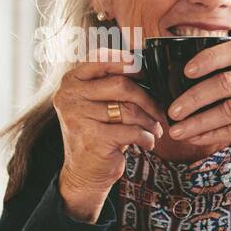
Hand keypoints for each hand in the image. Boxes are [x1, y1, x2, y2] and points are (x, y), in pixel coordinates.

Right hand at [53, 49, 166, 221]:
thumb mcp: (99, 104)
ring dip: (150, 121)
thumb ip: (112, 84)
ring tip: (155, 129)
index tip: (145, 69)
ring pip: (130, 109)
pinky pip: (132, 130)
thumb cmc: (99, 132)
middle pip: (122, 84)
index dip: (127, 61)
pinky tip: (148, 142)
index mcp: (71, 81)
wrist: (84, 172)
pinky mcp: (93, 137)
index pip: (101, 59)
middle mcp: (70, 96)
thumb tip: (146, 66)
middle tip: (160, 111)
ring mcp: (79, 116)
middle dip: (148, 98)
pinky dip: (147, 137)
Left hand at [164, 42, 230, 152]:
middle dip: (194, 98)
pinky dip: (214, 135)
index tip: (186, 71)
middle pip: (227, 83)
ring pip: (229, 110)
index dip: (208, 59)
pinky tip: (197, 138)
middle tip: (173, 111)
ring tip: (178, 131)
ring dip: (199, 122)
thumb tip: (185, 87)